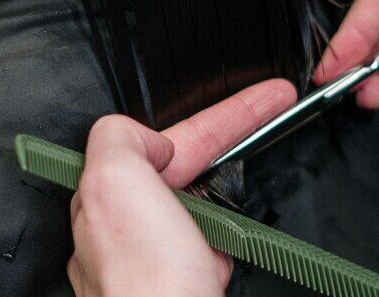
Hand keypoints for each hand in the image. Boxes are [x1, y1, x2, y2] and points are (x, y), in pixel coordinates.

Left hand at [67, 79, 297, 296]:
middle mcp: (122, 228)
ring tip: (244, 192)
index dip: (224, 114)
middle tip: (275, 111)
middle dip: (230, 139)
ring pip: (198, 207)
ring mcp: (153, 257)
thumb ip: (119, 139)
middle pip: (184, 167)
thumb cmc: (146, 286)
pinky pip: (209, 247)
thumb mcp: (113, 181)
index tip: (267, 99)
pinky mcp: (181, 283)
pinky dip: (225, 241)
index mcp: (103, 195)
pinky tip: (226, 250)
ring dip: (226, 196)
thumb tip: (150, 142)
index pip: (167, 137)